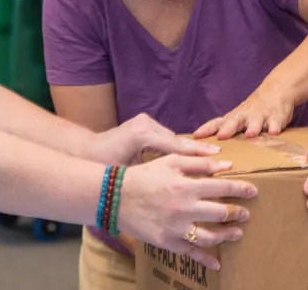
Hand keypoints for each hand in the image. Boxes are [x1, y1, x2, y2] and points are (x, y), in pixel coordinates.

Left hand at [89, 114, 220, 164]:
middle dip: (198, 150)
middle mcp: (146, 124)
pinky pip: (166, 138)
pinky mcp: (144, 124)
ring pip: (173, 139)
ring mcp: (145, 121)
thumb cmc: (102, 167)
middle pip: (177, 140)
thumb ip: (149, 177)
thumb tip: (174, 186)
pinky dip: (177, 147)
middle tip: (221, 157)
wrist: (86, 151)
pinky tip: (192, 156)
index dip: (197, 154)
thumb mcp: (126, 175)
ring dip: (188, 149)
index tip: (217, 158)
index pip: (176, 146)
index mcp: (142, 135)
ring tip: (212, 158)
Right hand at [117, 156, 256, 270]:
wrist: (115, 197)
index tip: (253, 191)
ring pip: (210, 236)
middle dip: (237, 212)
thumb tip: (226, 164)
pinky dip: (206, 260)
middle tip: (246, 213)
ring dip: (227, 235)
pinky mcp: (168, 242)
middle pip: (220, 213)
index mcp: (186, 186)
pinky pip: (191, 253)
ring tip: (237, 233)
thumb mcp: (170, 161)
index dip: (240, 189)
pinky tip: (217, 264)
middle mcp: (184, 208)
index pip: (222, 187)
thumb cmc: (145, 176)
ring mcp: (176, 228)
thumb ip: (199, 162)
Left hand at [193, 88, 294, 139]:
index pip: (217, 123)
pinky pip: (275, 122)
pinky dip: (274, 127)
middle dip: (228, 129)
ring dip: (253, 127)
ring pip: (256, 121)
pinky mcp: (276, 117)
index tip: (196, 136)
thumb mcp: (238, 118)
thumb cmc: (253, 110)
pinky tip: (273, 133)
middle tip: (221, 137)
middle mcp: (245, 116)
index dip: (207, 129)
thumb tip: (208, 148)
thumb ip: (226, 130)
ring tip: (250, 135)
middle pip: (234, 122)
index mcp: (234, 117)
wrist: (277, 90)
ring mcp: (261, 115)